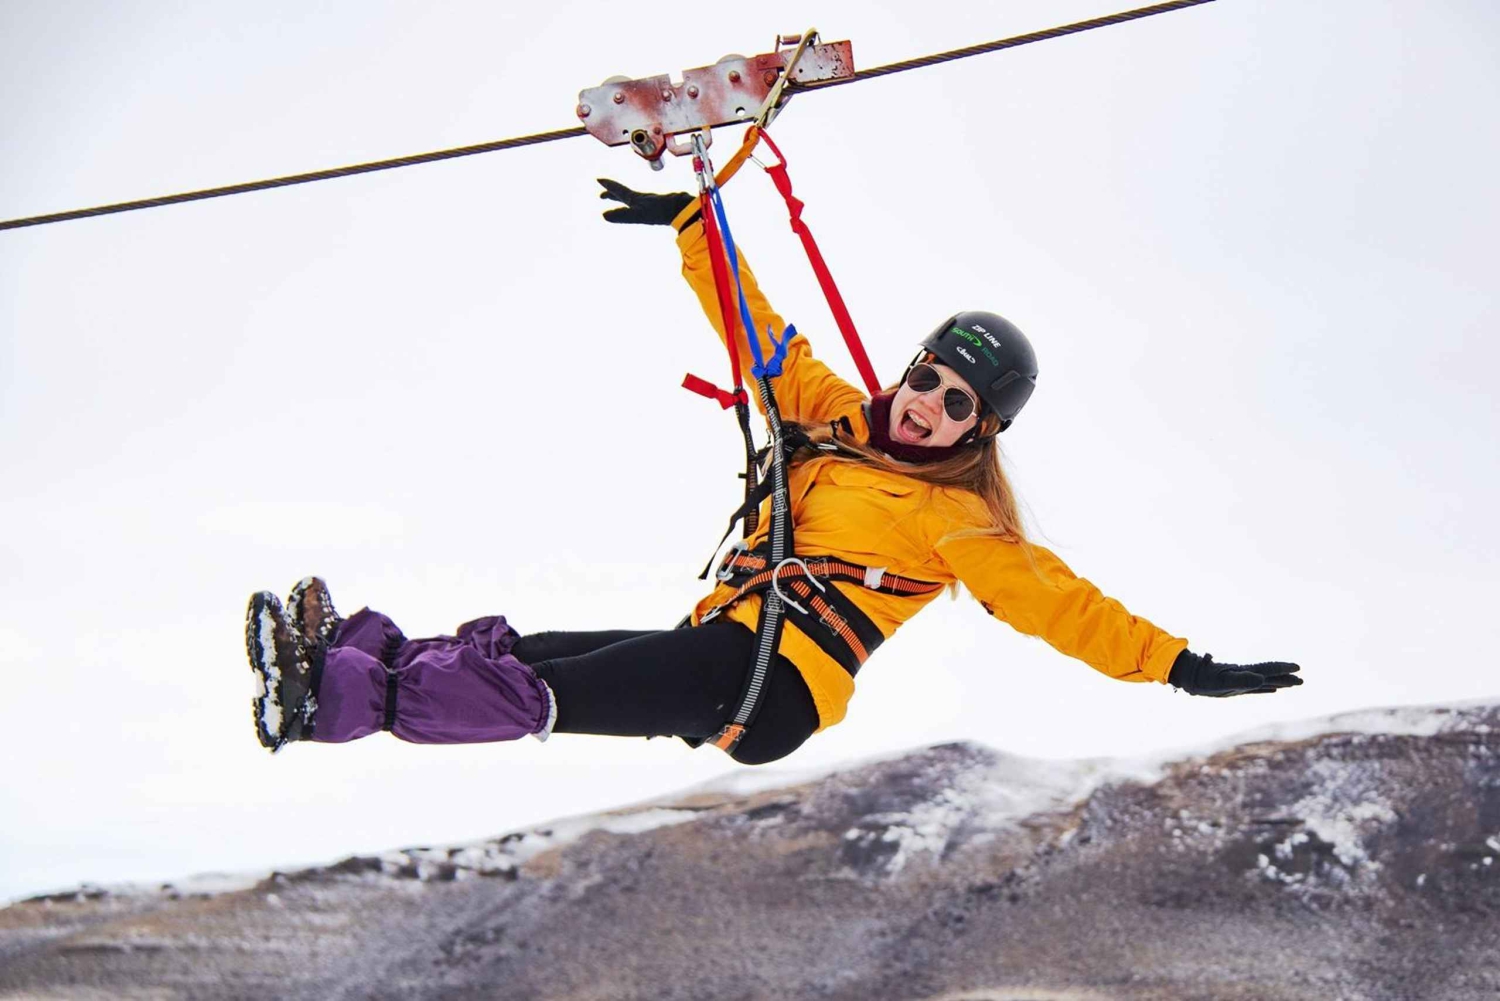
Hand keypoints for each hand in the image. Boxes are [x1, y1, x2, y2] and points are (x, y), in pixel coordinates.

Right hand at [597, 178, 695, 225]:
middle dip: (612, 194)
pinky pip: (643, 204)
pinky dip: (636, 205)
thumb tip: (604, 215)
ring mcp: (650, 202)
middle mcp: (641, 198)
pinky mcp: (658, 207)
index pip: (618, 190)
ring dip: (624, 198)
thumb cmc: (660, 212)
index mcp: (635, 198)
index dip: (608, 186)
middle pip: (623, 194)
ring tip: (620, 200)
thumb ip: (622, 215)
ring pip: (633, 199)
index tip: (598, 179)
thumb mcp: (638, 215)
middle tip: (603, 194)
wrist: (681, 209)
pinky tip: (642, 208)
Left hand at [1168, 649, 1301, 696]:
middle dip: (1286, 677)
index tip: (1298, 668)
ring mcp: (1242, 680)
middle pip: (1270, 675)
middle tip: (1301, 679)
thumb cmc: (1205, 679)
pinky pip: (1256, 687)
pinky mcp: (1236, 687)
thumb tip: (1261, 680)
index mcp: (1246, 672)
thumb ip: (1242, 680)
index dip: (1283, 669)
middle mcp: (1246, 675)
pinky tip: (1272, 689)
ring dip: (1279, 682)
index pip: (1269, 669)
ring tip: (1292, 683)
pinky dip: (1267, 688)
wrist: (1190, 676)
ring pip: (1266, 681)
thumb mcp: (1224, 681)